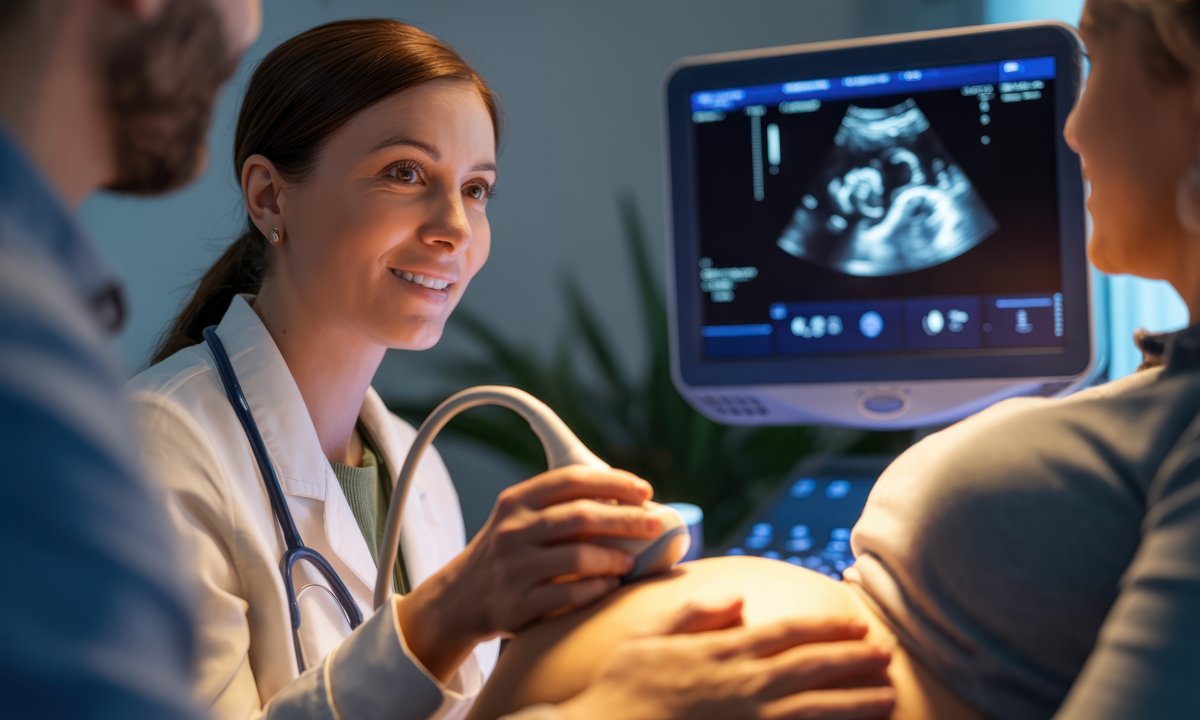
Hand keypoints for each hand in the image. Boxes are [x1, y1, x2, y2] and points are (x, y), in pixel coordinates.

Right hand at [396, 465, 663, 679]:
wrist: (460, 598)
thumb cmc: (508, 552)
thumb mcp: (519, 517)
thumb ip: (559, 505)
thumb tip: (626, 499)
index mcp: (517, 500)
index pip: (571, 480)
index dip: (612, 481)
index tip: (644, 490)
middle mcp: (513, 530)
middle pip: (581, 516)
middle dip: (626, 518)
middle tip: (655, 524)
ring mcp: (514, 567)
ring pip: (578, 556)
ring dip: (614, 557)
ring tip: (631, 560)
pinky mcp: (518, 604)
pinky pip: (569, 594)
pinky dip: (597, 589)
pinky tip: (610, 585)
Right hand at [557, 598, 895, 719]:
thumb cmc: (619, 690)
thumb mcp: (646, 638)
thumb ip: (694, 614)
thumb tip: (736, 595)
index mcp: (721, 652)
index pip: (786, 632)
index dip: (826, 626)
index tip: (854, 620)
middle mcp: (743, 684)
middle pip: (812, 667)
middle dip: (853, 658)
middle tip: (886, 652)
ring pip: (816, 707)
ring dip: (855, 700)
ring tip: (887, 695)